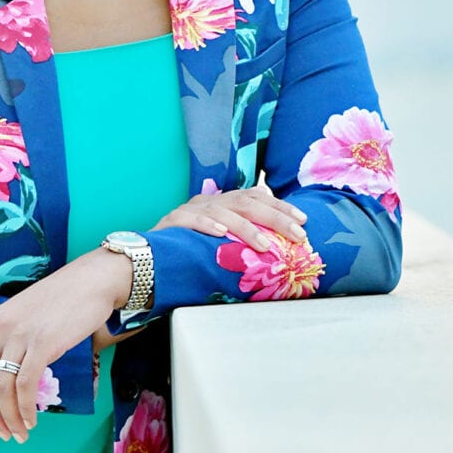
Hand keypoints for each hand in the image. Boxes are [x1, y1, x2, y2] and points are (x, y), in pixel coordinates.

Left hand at [0, 247, 130, 442]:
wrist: (92, 280)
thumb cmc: (63, 299)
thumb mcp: (25, 317)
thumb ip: (11, 340)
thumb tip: (8, 376)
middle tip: (4, 433)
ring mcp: (19, 336)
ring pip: (1, 389)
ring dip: (9, 418)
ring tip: (21, 433)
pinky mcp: (42, 344)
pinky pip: (25, 386)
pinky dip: (26, 409)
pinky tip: (33, 419)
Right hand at [152, 184, 307, 251]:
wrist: (149, 255)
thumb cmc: (190, 249)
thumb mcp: (221, 241)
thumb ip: (243, 236)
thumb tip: (276, 243)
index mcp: (223, 203)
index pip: (257, 197)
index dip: (280, 207)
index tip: (303, 221)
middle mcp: (210, 201)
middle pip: (246, 202)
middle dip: (275, 217)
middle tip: (298, 234)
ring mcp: (190, 209)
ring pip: (223, 211)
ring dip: (246, 228)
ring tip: (265, 245)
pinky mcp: (171, 221)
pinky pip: (190, 219)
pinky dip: (206, 225)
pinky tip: (221, 233)